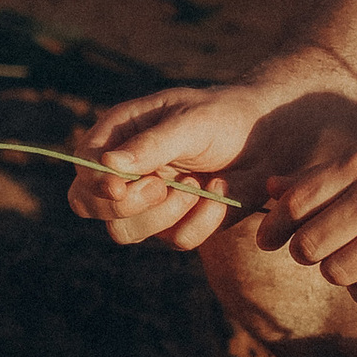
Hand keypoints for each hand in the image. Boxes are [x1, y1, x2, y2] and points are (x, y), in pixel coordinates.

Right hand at [69, 81, 356, 252]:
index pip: (84, 175)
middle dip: (133, 206)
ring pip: (131, 232)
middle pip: (97, 211)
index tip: (125, 187)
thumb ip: (151, 144)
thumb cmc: (227, 115)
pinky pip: (177, 241)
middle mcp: (127, 173)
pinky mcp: (180, 223)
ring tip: (201, 186)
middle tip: (169, 186)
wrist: (272, 136)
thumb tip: (107, 166)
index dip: (98, 188)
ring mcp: (151, 203)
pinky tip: (220, 194)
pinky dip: (201, 222)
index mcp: (118, 138)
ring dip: (169, 215)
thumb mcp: (191, 121)